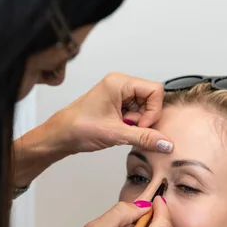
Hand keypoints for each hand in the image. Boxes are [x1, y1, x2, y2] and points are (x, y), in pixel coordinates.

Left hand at [49, 72, 173, 154]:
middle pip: (151, 99)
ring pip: (144, 108)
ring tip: (122, 130)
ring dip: (138, 123)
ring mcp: (118, 94)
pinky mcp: (117, 105)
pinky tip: (121, 130)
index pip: (155, 90)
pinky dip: (133, 125)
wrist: (60, 136)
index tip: (141, 126)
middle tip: (130, 129)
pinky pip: (136, 113)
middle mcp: (120, 84)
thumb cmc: (78, 128)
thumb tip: (166, 143)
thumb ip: (144, 137)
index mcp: (119, 82)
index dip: (153, 110)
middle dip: (145, 118)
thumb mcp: (115, 134)